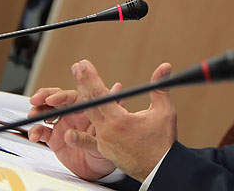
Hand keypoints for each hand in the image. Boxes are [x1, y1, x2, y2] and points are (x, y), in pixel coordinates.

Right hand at [27, 86, 117, 179]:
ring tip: (34, 116)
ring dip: (37, 112)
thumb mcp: (109, 130)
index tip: (51, 99)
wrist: (99, 169)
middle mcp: (73, 113)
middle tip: (35, 101)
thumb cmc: (108, 146)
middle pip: (56, 99)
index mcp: (86, 108)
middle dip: (43, 97)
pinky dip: (35, 131)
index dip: (60, 96)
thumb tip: (114, 89)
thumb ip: (109, 109)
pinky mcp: (54, 138)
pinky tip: (34, 135)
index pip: (72, 96)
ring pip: (46, 112)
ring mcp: (62, 124)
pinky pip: (42, 131)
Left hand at [72, 59, 177, 181]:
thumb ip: (160, 87)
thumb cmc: (163, 141)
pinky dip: (80, 135)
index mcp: (119, 121)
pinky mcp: (104, 151)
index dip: (90, 77)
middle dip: (82, 83)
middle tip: (76, 68)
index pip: (99, 94)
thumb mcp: (164, 111)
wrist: (160, 169)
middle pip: (89, 103)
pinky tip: (67, 133)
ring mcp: (104, 143)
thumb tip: (165, 67)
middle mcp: (107, 132)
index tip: (83, 64)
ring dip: (81, 101)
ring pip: (88, 118)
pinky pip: (88, 140)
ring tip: (77, 88)